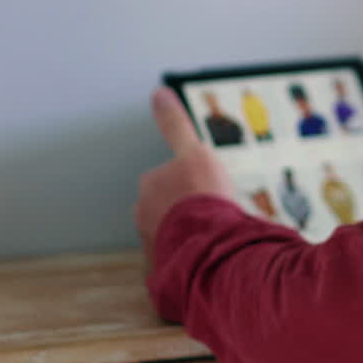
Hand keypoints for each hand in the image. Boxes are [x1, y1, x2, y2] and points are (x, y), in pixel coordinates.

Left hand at [136, 87, 235, 266]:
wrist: (211, 246)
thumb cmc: (202, 197)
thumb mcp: (195, 151)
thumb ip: (174, 124)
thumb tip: (158, 93)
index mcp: (150, 188)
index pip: (167, 177)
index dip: (189, 180)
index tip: (205, 189)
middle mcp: (145, 215)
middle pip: (168, 206)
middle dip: (187, 208)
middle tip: (215, 209)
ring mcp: (155, 244)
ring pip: (174, 233)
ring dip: (191, 232)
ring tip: (217, 233)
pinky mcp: (167, 269)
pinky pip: (181, 258)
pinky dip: (194, 255)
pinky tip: (214, 253)